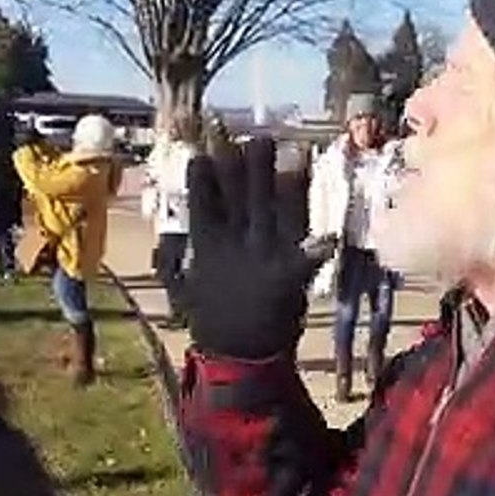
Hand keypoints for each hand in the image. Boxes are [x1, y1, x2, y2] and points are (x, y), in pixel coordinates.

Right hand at [187, 137, 330, 358]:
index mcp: (207, 245)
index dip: (204, 176)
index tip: (204, 153)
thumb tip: (164, 240)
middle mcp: (235, 245)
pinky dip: (319, 246)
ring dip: (282, 180)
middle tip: (257, 137)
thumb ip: (174, 260)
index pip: (202, 201)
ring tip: (292, 151)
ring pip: (273, 210)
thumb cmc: (212, 320)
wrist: (237, 358)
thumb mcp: (183, 288)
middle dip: (248, 165)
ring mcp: (263, 258)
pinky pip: (307, 255)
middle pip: (243, 195)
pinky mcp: (288, 277)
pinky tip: (330, 234)